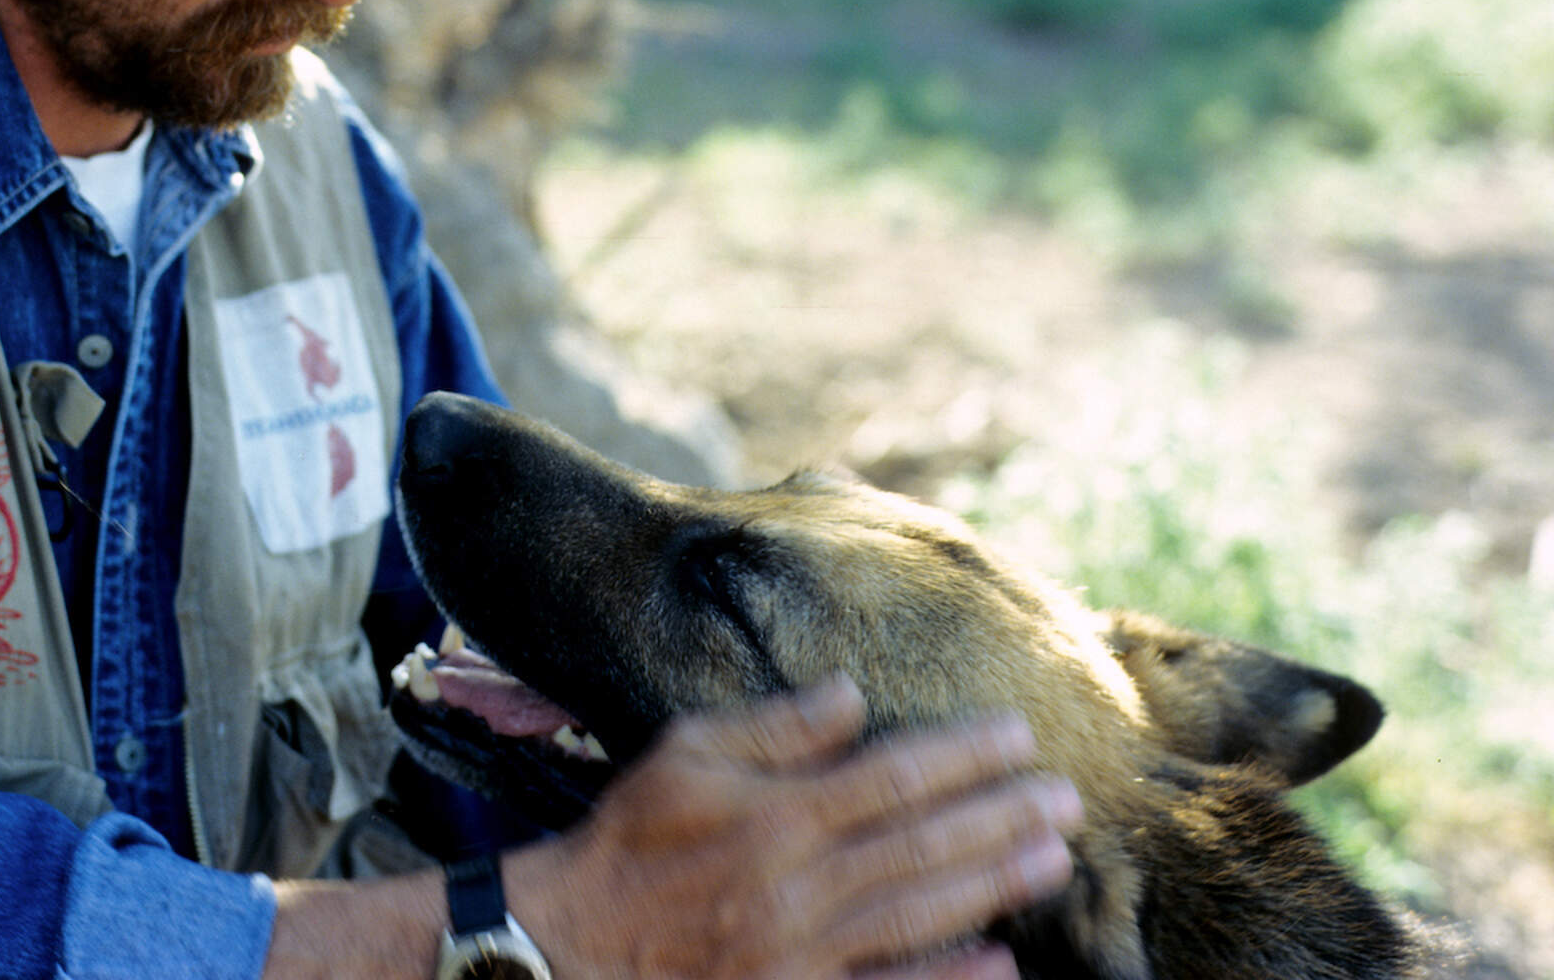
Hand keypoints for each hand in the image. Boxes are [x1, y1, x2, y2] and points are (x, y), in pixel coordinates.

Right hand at [505, 677, 1081, 978]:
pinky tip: (1001, 964)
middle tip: (1068, 796)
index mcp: (774, 814)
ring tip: (1055, 858)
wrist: (577, 943)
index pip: (891, 776)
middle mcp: (798, 883)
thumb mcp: (686, 756)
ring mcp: (802, 951)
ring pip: (917, 913)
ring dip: (993, 885)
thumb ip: (773, 727)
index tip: (1018, 733)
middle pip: (921, 844)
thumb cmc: (633, 839)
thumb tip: (851, 691)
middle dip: (1001, 816)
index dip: (962, 754)